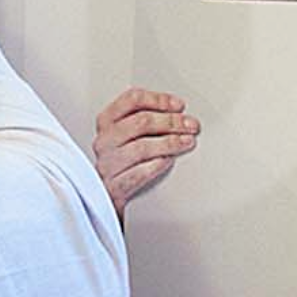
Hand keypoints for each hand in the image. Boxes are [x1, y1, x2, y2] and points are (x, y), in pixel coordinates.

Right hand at [92, 86, 197, 212]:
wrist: (106, 196)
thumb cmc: (122, 160)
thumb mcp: (126, 134)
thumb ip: (144, 118)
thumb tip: (178, 110)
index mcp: (107, 121)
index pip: (132, 100)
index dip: (159, 100)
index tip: (179, 105)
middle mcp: (105, 140)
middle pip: (141, 122)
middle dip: (171, 121)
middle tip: (191, 125)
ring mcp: (108, 163)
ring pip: (142, 147)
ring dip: (170, 142)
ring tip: (187, 142)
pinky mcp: (115, 186)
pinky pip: (140, 173)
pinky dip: (158, 164)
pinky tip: (171, 160)